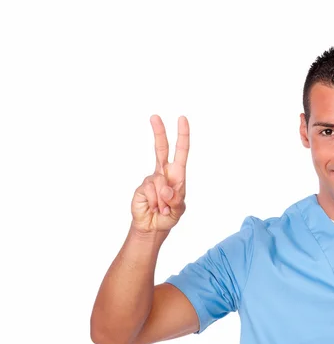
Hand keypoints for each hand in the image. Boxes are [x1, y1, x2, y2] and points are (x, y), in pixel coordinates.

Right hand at [131, 115, 189, 233]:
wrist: (153, 227)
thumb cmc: (169, 216)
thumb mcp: (179, 210)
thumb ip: (176, 200)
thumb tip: (166, 189)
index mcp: (177, 174)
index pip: (181, 151)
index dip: (182, 135)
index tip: (182, 119)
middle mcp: (163, 173)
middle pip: (160, 148)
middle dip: (158, 132)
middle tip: (154, 116)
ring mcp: (151, 179)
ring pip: (159, 183)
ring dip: (163, 200)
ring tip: (163, 208)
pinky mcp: (141, 187)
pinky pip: (150, 191)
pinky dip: (155, 202)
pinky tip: (154, 207)